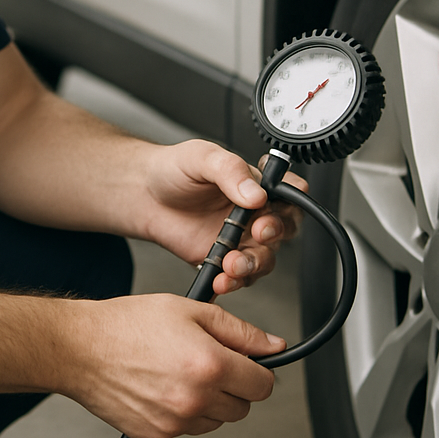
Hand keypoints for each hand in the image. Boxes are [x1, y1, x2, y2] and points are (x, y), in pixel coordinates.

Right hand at [68, 292, 283, 437]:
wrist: (81, 348)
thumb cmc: (129, 323)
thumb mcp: (188, 309)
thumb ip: (238, 330)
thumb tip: (273, 346)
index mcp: (210, 365)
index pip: (263, 384)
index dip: (255, 368)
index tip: (242, 359)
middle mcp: (197, 400)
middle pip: (242, 406)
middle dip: (232, 384)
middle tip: (202, 358)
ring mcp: (176, 423)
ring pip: (216, 420)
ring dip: (207, 400)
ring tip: (176, 370)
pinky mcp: (157, 435)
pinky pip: (186, 428)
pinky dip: (181, 411)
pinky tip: (159, 385)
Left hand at [140, 139, 304, 294]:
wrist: (144, 196)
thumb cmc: (173, 169)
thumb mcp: (201, 157)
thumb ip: (229, 170)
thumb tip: (256, 193)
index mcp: (256, 184)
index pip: (291, 192)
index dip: (294, 201)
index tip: (274, 207)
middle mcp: (254, 213)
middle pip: (284, 229)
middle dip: (274, 235)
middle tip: (258, 233)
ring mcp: (240, 239)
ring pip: (264, 258)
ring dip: (252, 264)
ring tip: (231, 264)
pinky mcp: (223, 260)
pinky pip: (238, 277)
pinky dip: (232, 281)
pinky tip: (221, 279)